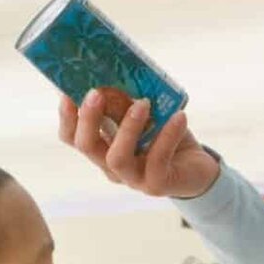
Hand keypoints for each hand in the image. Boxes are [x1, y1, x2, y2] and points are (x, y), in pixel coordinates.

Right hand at [58, 91, 220, 198]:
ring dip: (128, 127)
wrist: (196, 167)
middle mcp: (111, 166)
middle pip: (87, 146)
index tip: (67, 91)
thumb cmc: (165, 137)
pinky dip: (167, 136)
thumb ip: (123, 103)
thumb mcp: (144, 115)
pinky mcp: (157, 185)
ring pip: (117, 158)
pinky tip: (178, 117)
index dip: (67, 116)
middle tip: (97, 93)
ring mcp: (133, 179)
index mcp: (102, 148)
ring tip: (143, 103)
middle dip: (89, 118)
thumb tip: (106, 78)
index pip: (72, 137)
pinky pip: (157, 161)